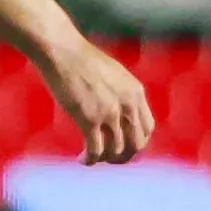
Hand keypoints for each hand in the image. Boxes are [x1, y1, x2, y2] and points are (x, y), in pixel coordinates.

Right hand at [36, 38, 153, 164]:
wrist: (63, 51)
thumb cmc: (82, 60)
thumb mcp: (114, 75)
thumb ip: (122, 95)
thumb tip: (120, 115)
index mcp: (136, 92)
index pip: (148, 128)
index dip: (137, 142)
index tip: (123, 145)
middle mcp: (127, 104)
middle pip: (136, 144)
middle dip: (124, 156)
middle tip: (109, 158)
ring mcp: (109, 113)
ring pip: (116, 150)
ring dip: (104, 158)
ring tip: (92, 157)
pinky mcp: (89, 119)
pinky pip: (96, 150)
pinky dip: (90, 159)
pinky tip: (82, 159)